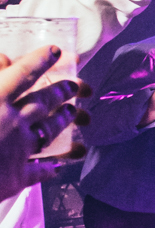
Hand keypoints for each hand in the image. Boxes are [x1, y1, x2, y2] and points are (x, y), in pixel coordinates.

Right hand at [0, 45, 89, 199]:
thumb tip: (2, 58)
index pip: (23, 74)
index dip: (40, 61)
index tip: (56, 51)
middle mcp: (13, 121)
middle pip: (43, 102)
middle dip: (61, 91)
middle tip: (75, 85)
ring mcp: (20, 149)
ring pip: (49, 131)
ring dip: (62, 121)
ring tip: (73, 113)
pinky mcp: (18, 176)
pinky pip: (40, 169)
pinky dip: (50, 167)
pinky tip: (56, 167)